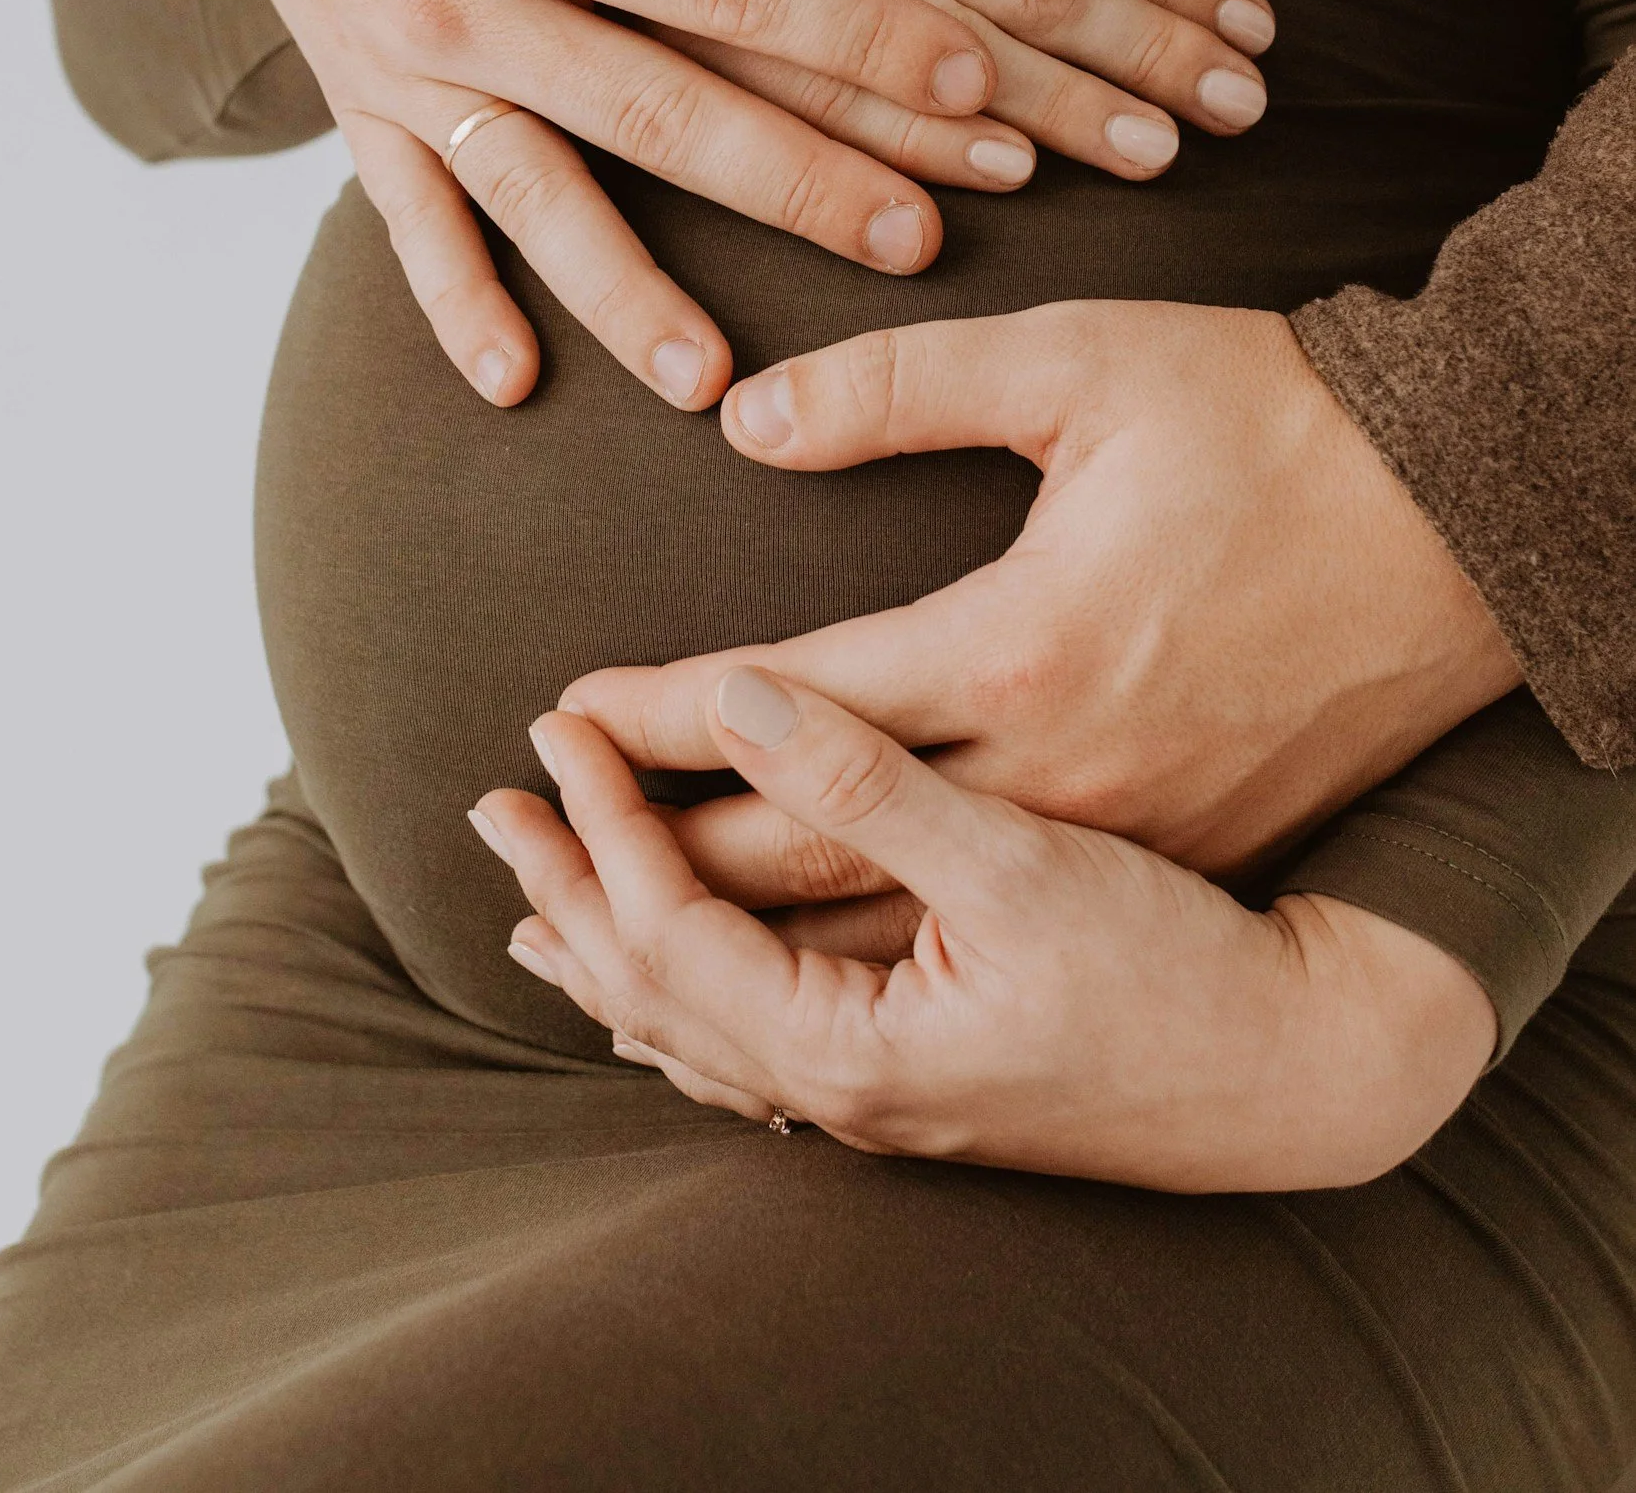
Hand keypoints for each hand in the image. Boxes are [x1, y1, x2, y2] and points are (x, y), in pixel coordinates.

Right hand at [153, 0, 1271, 411]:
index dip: (864, 36)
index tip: (980, 86)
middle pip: (663, 117)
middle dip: (798, 186)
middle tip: (920, 248)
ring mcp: (404, 60)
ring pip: (535, 200)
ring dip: (626, 295)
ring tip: (716, 383)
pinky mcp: (355, 96)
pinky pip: (405, 217)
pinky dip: (452, 303)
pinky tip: (513, 383)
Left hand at [471, 670, 1496, 1189]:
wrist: (1307, 1069)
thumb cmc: (1185, 962)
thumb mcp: (1028, 853)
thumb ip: (870, 777)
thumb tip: (735, 698)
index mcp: (857, 1036)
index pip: (672, 919)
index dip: (601, 814)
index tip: (549, 719)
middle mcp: (849, 1090)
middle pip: (660, 989)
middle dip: (573, 887)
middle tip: (493, 805)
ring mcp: (883, 1101)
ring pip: (703, 1033)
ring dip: (615, 955)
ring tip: (542, 906)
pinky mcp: (925, 1083)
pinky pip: (759, 1052)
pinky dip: (692, 1006)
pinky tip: (679, 996)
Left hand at [562, 303, 1522, 884]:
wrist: (1474, 522)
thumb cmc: (1277, 421)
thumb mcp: (1080, 364)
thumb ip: (894, 388)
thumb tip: (742, 424)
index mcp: (1023, 651)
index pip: (784, 710)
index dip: (653, 720)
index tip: (555, 723)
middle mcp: (1066, 777)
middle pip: (816, 861)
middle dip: (659, 860)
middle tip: (542, 851)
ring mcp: (1129, 838)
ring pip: (901, 934)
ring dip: (748, 941)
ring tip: (626, 938)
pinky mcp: (1181, 855)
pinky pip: (996, 947)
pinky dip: (874, 968)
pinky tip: (808, 975)